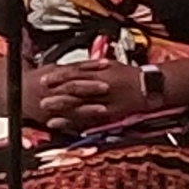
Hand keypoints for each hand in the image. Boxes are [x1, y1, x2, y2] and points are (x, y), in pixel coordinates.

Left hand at [27, 58, 151, 129]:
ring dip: (61, 107)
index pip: (74, 73)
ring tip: (47, 110)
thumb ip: (92, 67)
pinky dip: (74, 121)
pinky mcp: (108, 114)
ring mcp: (104, 101)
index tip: (44, 78)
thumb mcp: (110, 65)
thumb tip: (77, 66)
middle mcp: (100, 86)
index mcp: (99, 72)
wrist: (148, 87)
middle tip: (40, 96)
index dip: (57, 76)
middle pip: (73, 89)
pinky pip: (89, 118)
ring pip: (79, 104)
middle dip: (55, 93)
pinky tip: (64, 124)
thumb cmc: (129, 75)